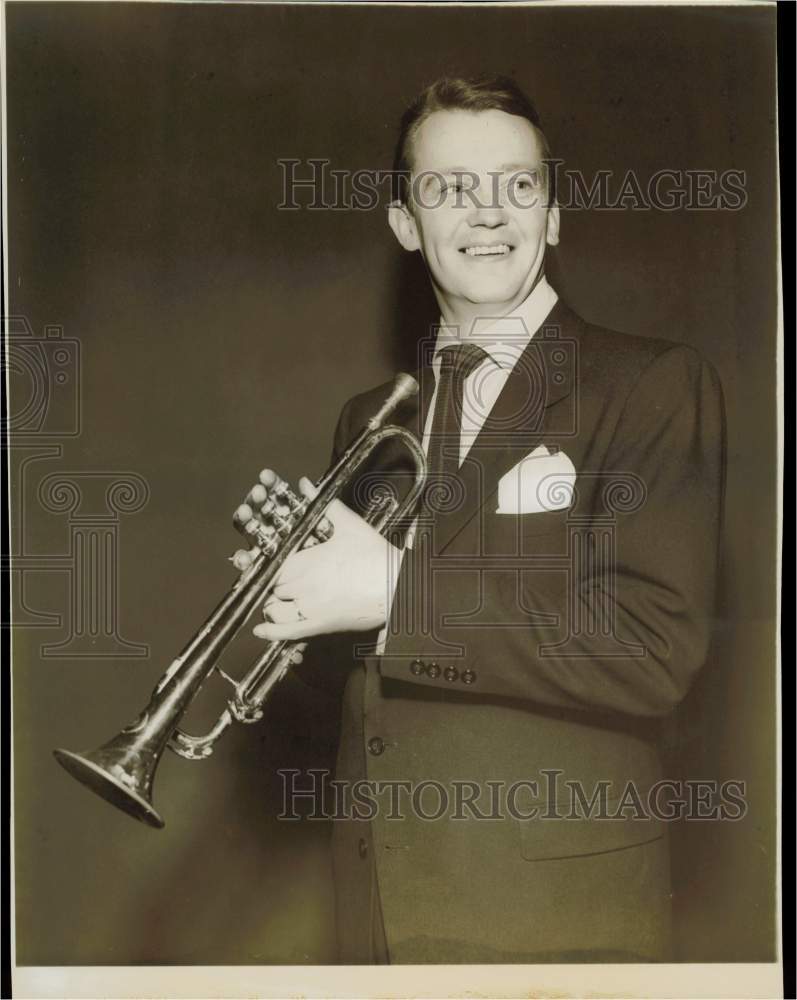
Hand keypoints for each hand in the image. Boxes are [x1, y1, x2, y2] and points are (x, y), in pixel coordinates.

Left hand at [252, 477, 399, 640]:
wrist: (397, 586)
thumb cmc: (375, 556)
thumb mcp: (349, 525)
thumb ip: (323, 505)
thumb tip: (305, 484)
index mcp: (304, 560)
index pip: (273, 563)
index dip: (271, 562)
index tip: (274, 561)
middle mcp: (301, 586)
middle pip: (273, 585)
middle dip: (275, 581)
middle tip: (285, 577)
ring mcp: (308, 608)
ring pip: (275, 609)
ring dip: (273, 603)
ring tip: (280, 598)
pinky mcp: (319, 626)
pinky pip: (287, 633)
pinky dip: (271, 632)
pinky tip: (260, 630)